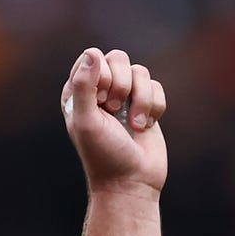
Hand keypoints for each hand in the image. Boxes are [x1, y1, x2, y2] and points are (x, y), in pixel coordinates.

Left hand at [61, 48, 166, 197]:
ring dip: (141, 98)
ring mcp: (125, 97)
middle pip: (118, 58)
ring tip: (134, 124)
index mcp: (78, 92)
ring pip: (140, 71)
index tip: (100, 103)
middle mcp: (101, 91)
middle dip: (122, 84)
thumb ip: (84, 86)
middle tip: (114, 110)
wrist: (131, 183)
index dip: (101, 74)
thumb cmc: (103, 155)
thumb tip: (93, 52)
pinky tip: (144, 127)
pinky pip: (156, 86)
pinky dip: (154, 106)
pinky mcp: (147, 105)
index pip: (92, 57)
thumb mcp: (86, 121)